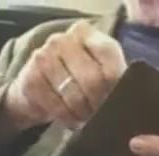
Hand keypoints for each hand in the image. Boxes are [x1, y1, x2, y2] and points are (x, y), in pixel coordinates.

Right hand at [1, 20, 126, 131]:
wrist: (38, 87)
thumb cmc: (76, 78)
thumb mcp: (99, 68)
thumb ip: (114, 75)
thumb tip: (128, 97)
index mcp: (84, 32)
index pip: (109, 58)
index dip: (115, 86)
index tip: (116, 101)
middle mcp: (61, 40)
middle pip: (92, 79)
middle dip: (99, 104)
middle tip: (100, 114)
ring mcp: (43, 57)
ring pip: (74, 96)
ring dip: (82, 114)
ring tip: (85, 117)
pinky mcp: (30, 79)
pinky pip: (56, 107)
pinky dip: (67, 118)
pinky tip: (70, 119)